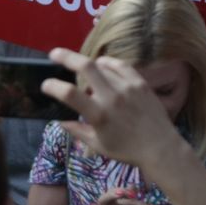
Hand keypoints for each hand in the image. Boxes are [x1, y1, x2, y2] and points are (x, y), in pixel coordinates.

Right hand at [43, 48, 189, 175]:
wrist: (160, 146)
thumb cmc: (127, 150)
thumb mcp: (98, 145)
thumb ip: (77, 131)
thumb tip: (59, 121)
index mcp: (99, 115)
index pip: (70, 94)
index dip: (53, 86)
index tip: (45, 84)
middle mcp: (112, 97)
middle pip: (86, 67)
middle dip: (66, 57)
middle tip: (54, 54)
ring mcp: (128, 87)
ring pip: (102, 65)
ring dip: (89, 65)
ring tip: (83, 71)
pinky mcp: (140, 83)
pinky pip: (121, 65)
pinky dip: (108, 63)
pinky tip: (102, 65)